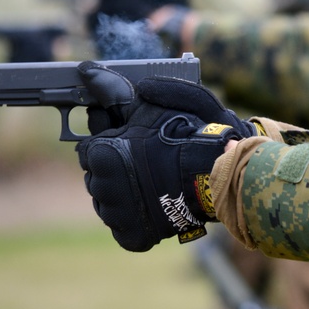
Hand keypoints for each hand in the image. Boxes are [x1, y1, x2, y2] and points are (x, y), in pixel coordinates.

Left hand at [75, 62, 254, 250]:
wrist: (221, 174)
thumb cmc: (189, 134)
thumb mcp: (153, 106)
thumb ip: (118, 91)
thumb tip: (88, 72)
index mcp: (101, 155)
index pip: (87, 150)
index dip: (109, 143)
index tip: (131, 143)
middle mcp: (101, 188)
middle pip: (95, 177)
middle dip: (114, 168)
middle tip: (146, 163)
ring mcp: (116, 216)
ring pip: (107, 204)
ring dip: (122, 193)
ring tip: (153, 183)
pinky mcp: (132, 236)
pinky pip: (124, 227)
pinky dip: (136, 217)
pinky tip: (154, 203)